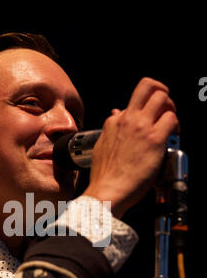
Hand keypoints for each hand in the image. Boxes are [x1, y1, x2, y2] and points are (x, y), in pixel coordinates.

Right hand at [83, 77, 178, 217]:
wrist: (107, 191)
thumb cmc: (104, 177)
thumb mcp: (101, 148)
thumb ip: (110, 131)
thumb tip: (115, 117)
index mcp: (113, 122)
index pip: (132, 104)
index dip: (143, 111)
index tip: (148, 121)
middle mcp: (127, 119)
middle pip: (147, 86)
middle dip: (161, 93)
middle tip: (165, 108)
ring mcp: (141, 127)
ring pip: (162, 97)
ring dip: (170, 107)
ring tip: (171, 123)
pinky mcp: (154, 139)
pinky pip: (171, 118)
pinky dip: (176, 125)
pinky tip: (173, 135)